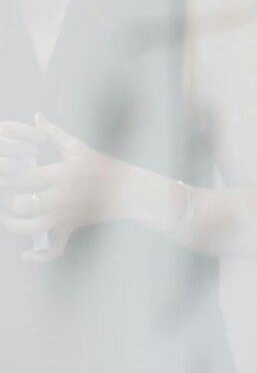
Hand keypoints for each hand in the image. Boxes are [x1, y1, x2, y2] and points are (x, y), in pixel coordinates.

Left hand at [0, 114, 122, 262]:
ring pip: (29, 227)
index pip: (23, 177)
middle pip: (21, 202)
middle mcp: (61, 196)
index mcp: (61, 173)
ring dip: (13, 224)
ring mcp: (66, 215)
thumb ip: (53, 133)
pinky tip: (26, 254)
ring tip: (9, 216)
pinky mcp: (71, 228)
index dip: (9, 177)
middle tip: (8, 194)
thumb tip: (37, 116)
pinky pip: (53, 249)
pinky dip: (38, 256)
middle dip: (9, 199)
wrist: (129, 189)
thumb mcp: (78, 147)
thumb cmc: (102, 165)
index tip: (8, 174)